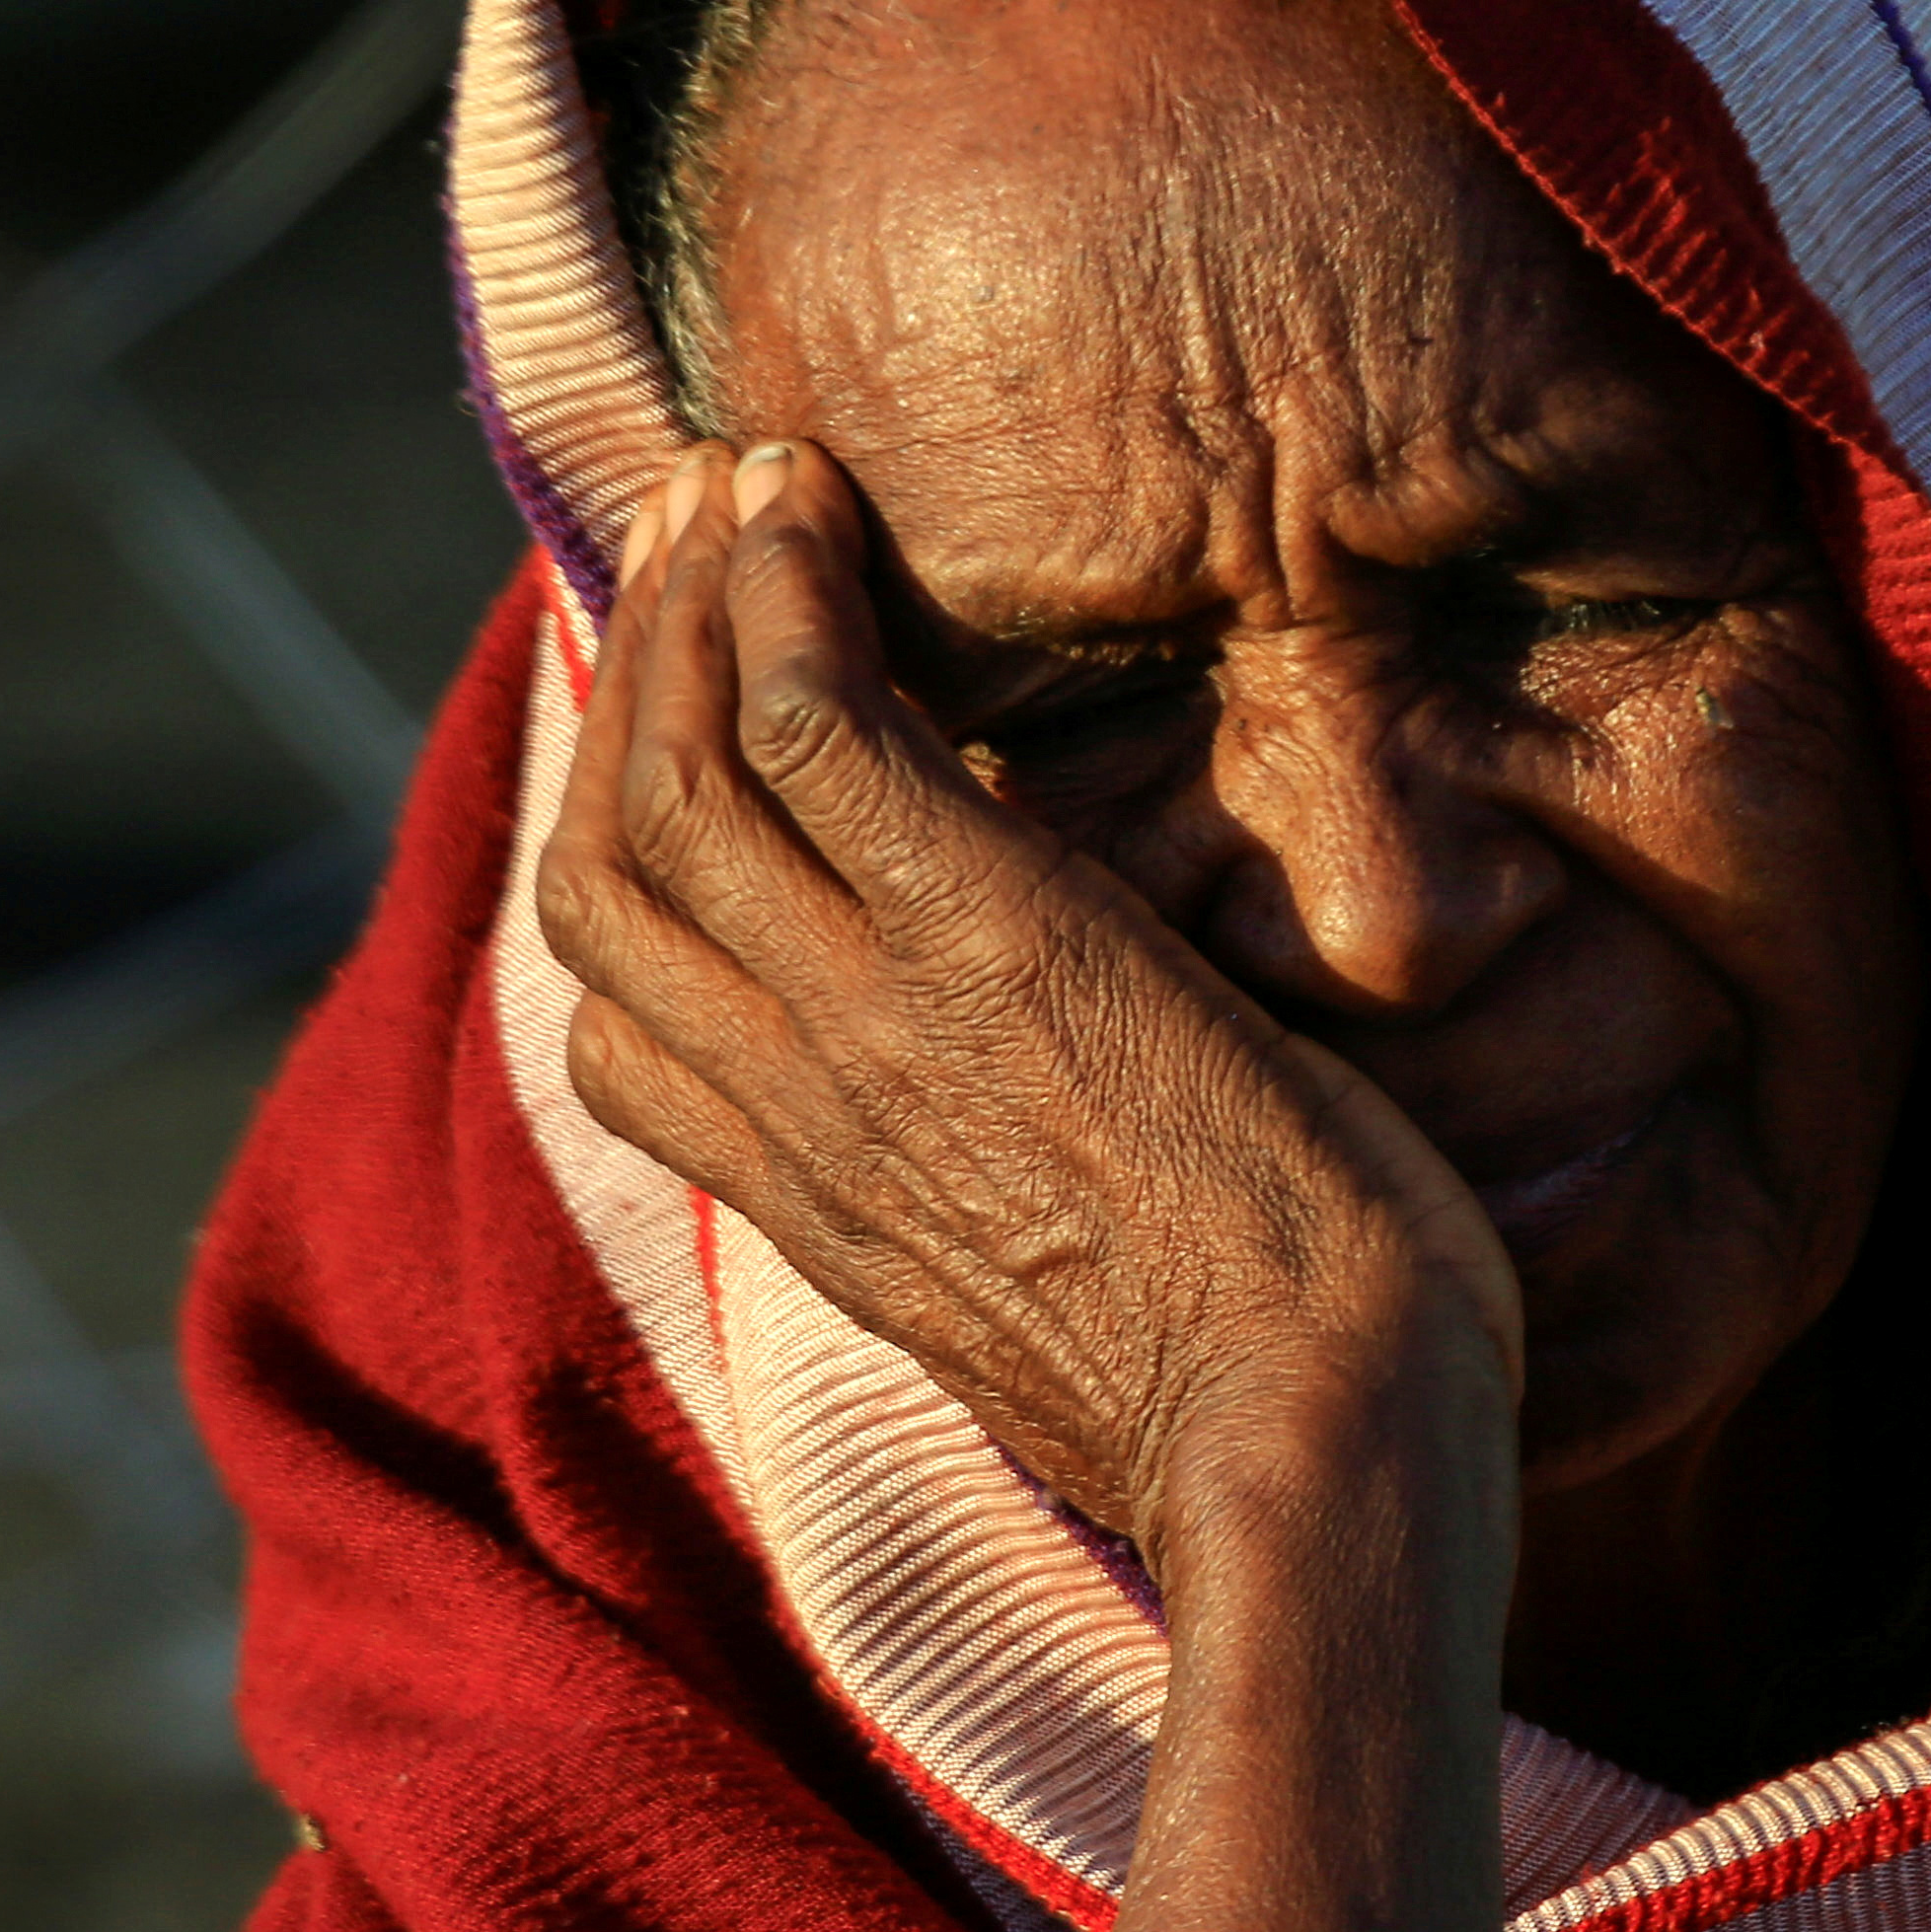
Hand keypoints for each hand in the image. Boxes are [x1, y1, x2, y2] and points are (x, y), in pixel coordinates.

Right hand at [537, 441, 1524, 1582]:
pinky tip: (804, 505)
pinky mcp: (990, 938)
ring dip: (694, 598)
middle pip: (611, 861)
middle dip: (630, 677)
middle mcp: (798, 1100)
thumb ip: (1001, 1204)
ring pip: (684, 767)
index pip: (614, 1016)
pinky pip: (818, 728)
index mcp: (814, 1202)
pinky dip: (784, 599)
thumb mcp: (1065, 1315)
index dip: (615, 852)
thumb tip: (1037, 1150)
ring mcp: (875, 1014)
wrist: (1319, 1455)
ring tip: (736, 476)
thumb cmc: (1261, 1403)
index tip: (665, 732)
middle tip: (680, 535)